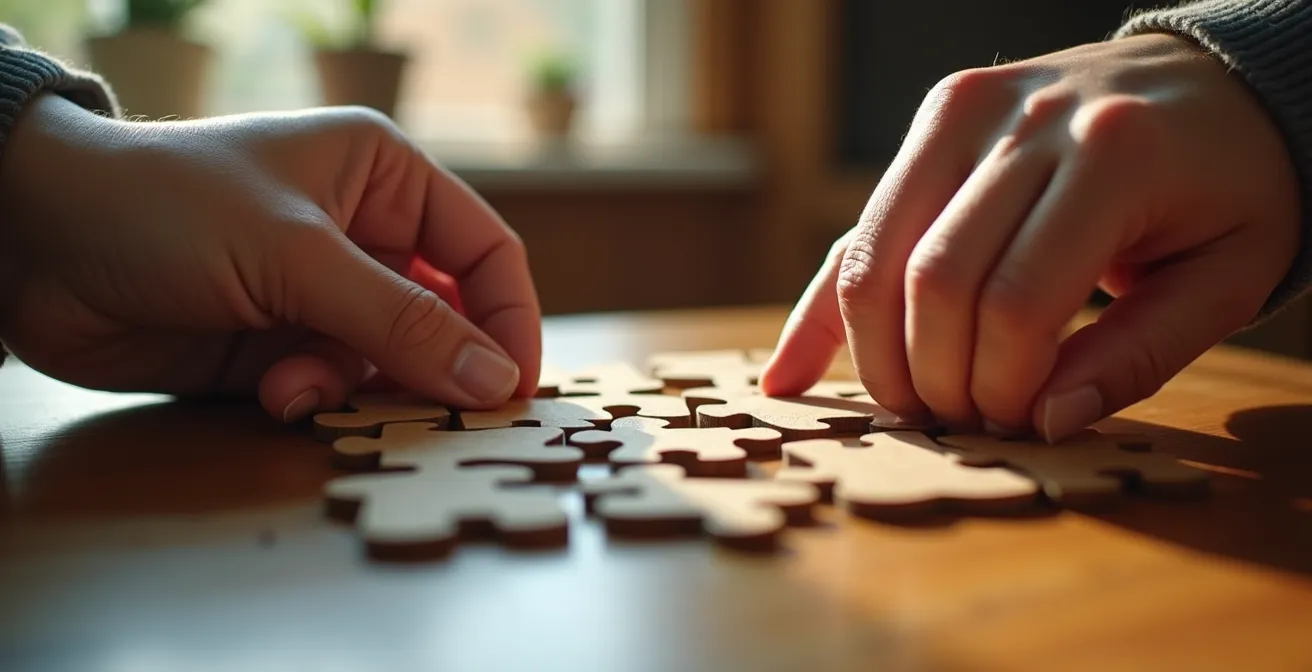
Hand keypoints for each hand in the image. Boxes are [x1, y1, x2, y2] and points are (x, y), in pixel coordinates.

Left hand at [0, 95, 541, 420]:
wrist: (32, 244)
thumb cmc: (168, 207)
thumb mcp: (296, 255)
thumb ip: (401, 321)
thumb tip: (498, 381)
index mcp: (384, 178)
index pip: (484, 252)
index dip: (510, 319)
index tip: (515, 389)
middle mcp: (363, 234)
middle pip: (445, 316)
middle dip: (435, 366)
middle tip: (439, 417)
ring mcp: (320, 293)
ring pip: (389, 362)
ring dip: (356, 385)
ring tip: (300, 387)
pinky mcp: (280, 345)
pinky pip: (334, 386)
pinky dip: (312, 397)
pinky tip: (272, 393)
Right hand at [761, 34, 1300, 440]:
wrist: (1215, 80)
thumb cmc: (1228, 187)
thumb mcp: (1225, 280)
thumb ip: (1138, 355)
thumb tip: (1044, 423)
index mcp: (1113, 155)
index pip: (1016, 302)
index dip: (1003, 384)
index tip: (1022, 420)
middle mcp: (1023, 120)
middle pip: (933, 281)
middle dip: (936, 379)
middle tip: (965, 421)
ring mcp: (965, 110)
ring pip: (875, 257)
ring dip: (877, 355)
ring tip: (909, 407)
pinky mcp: (934, 118)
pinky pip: (860, 229)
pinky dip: (822, 310)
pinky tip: (788, 378)